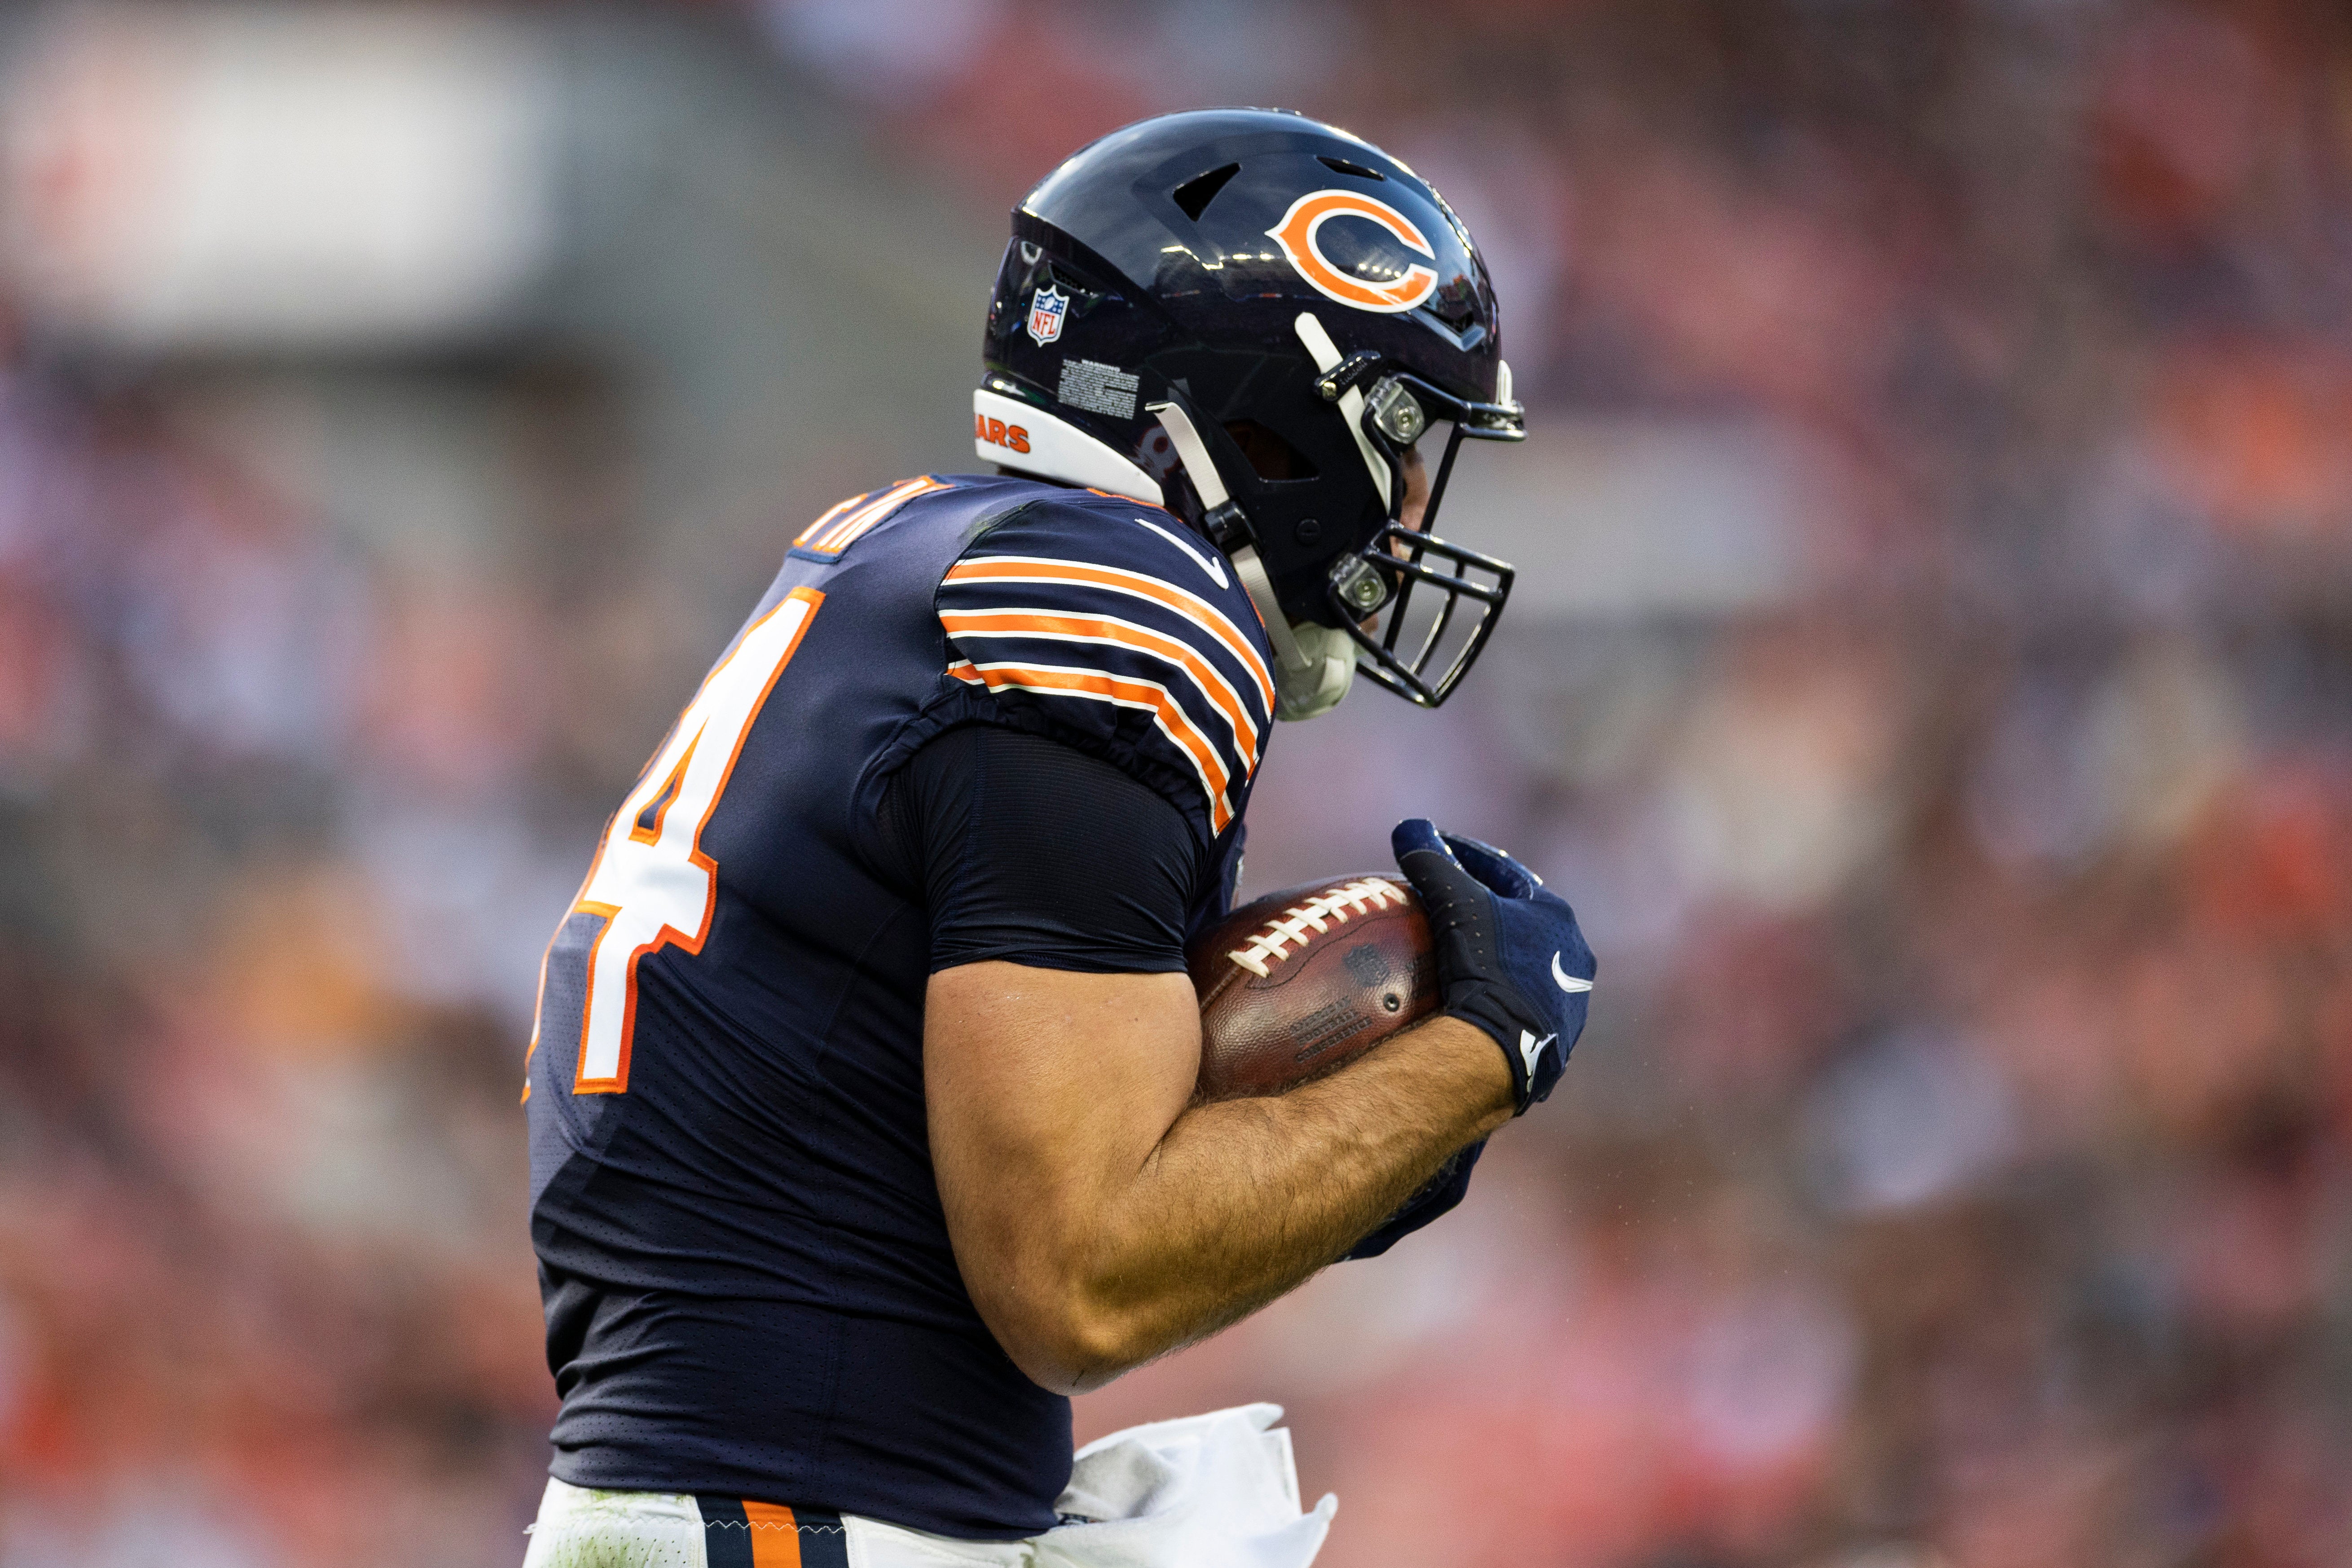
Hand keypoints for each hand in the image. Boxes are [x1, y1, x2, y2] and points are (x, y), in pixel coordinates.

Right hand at [1391, 819, 1593, 1112]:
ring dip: (1493, 949)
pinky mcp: (1556, 1034)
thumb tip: (1409, 828)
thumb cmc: (1489, 966)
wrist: (1509, 1044)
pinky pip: (1520, 998)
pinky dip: (1496, 986)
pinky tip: (1471, 994)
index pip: (1506, 872)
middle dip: (1485, 903)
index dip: (1466, 856)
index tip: (1436, 849)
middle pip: (1520, 915)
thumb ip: (1433, 863)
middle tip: (1447, 897)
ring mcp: (1569, 998)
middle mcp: (1573, 952)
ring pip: (1524, 960)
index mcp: (1556, 915)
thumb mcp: (1457, 906)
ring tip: (1457, 948)